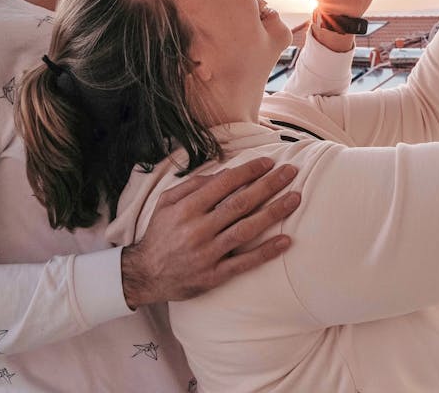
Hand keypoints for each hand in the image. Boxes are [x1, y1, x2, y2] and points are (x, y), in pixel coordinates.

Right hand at [120, 157, 299, 306]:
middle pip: (241, 203)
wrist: (144, 275)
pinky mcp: (213, 276)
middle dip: (269, 185)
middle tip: (291, 172)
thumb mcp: (166, 202)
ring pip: (246, 230)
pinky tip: (286, 241)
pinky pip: (244, 263)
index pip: (225, 183)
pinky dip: (266, 252)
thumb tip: (225, 172)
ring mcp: (207, 254)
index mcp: (187, 208)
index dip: (249, 171)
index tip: (269, 163)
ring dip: (274, 213)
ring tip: (295, 199)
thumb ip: (193, 185)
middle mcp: (198, 229)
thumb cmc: (159, 233)